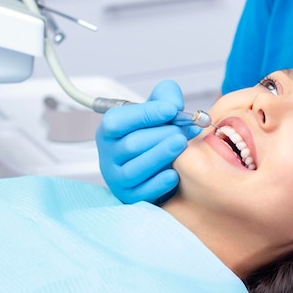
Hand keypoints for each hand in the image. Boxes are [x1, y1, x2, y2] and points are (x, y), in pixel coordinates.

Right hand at [96, 80, 200, 203]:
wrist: (159, 164)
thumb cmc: (156, 134)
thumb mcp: (158, 109)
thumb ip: (166, 96)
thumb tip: (173, 105)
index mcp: (110, 130)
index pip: (118, 121)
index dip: (146, 114)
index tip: (171, 110)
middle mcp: (108, 154)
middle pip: (131, 145)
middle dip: (161, 135)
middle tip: (185, 130)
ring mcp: (116, 178)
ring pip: (135, 169)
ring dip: (161, 155)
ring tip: (182, 144)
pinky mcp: (129, 196)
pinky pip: (143, 192)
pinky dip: (160, 182)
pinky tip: (175, 173)